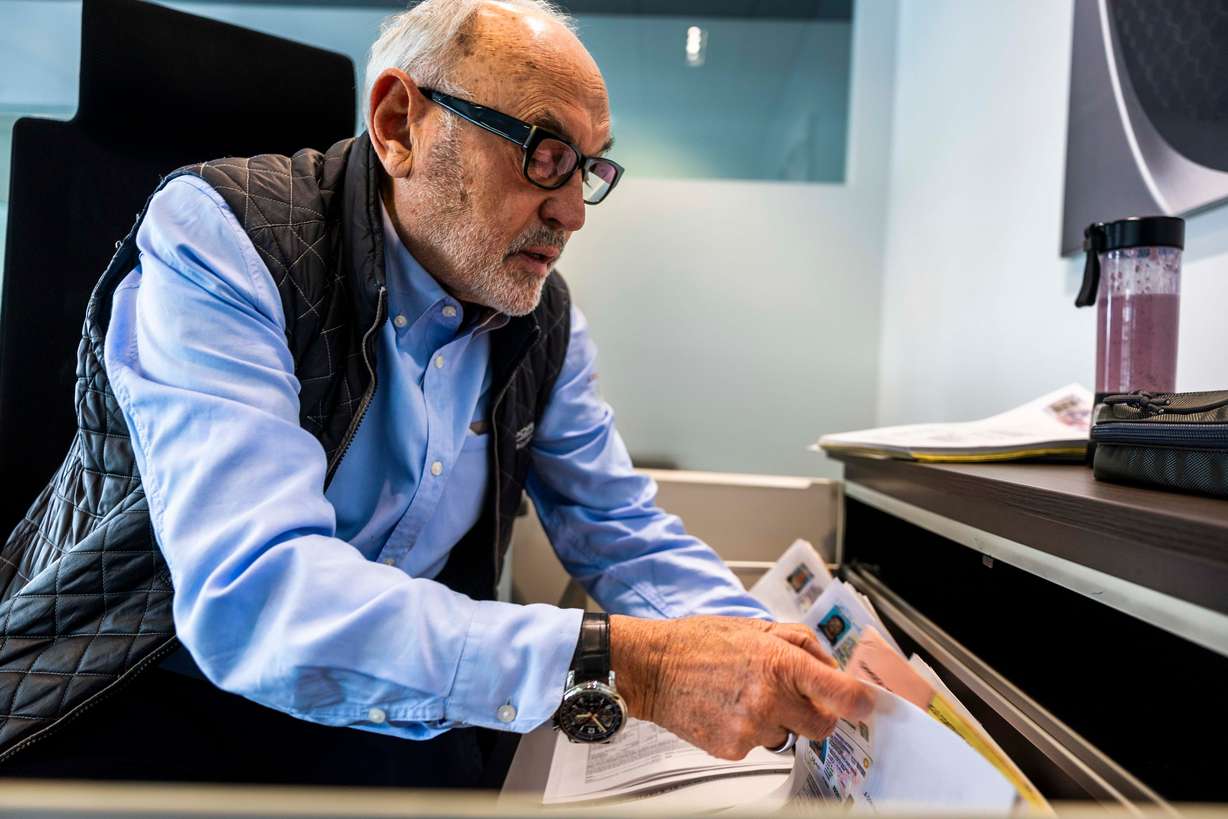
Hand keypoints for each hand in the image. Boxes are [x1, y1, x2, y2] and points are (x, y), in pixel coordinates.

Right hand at [610, 614, 873, 760]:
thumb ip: (798, 643)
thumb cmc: (699, 643)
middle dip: (816, 714)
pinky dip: (751, 732)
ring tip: (746, 698)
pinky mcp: (733, 748)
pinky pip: (759, 746)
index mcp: (779, 662)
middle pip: (822, 726)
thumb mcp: (755, 626)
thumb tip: (828, 665)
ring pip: (788, 736)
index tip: (864, 705)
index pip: (840, 692)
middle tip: (796, 699)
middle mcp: (769, 698)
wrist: (652, 667)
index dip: (860, 703)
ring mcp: (751, 727)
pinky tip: (729, 710)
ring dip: (778, 721)